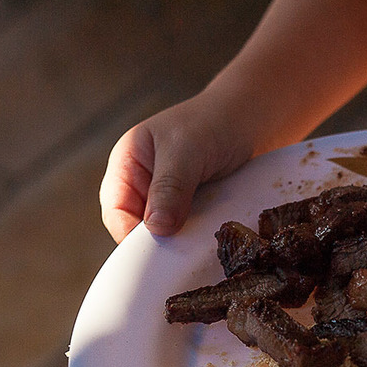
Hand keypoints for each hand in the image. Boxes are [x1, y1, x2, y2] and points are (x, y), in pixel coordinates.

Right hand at [99, 95, 254, 242]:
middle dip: (160, 240)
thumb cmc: (212, 123)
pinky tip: (216, 235)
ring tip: (204, 238)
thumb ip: (170, 187)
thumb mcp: (187, 151)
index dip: (132, 234)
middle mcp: (144, 185)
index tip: (160, 248)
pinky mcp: (193, 208)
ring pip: (167, 233)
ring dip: (184, 239)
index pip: (116, 212)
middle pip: (140, 228)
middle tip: (185, 249)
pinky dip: (200, 235)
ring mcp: (169, 198)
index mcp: (127, 165)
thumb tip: (156, 228)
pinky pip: (190, 231)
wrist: (250, 117)